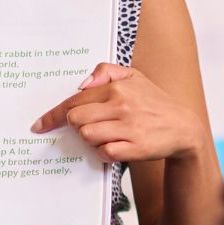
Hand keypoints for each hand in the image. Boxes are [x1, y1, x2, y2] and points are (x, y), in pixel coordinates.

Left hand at [31, 63, 205, 162]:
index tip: (40, 125)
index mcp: (117, 88)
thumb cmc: (153, 102)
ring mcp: (129, 128)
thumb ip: (106, 72)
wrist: (183, 127)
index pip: (74, 100)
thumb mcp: (134, 76)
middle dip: (76, 125)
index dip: (53, 115)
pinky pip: (104, 152)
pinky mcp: (135, 148)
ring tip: (105, 134)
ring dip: (90, 139)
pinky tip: (114, 146)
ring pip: (87, 136)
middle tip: (89, 125)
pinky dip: (104, 152)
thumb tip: (81, 85)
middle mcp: (122, 106)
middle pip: (76, 120)